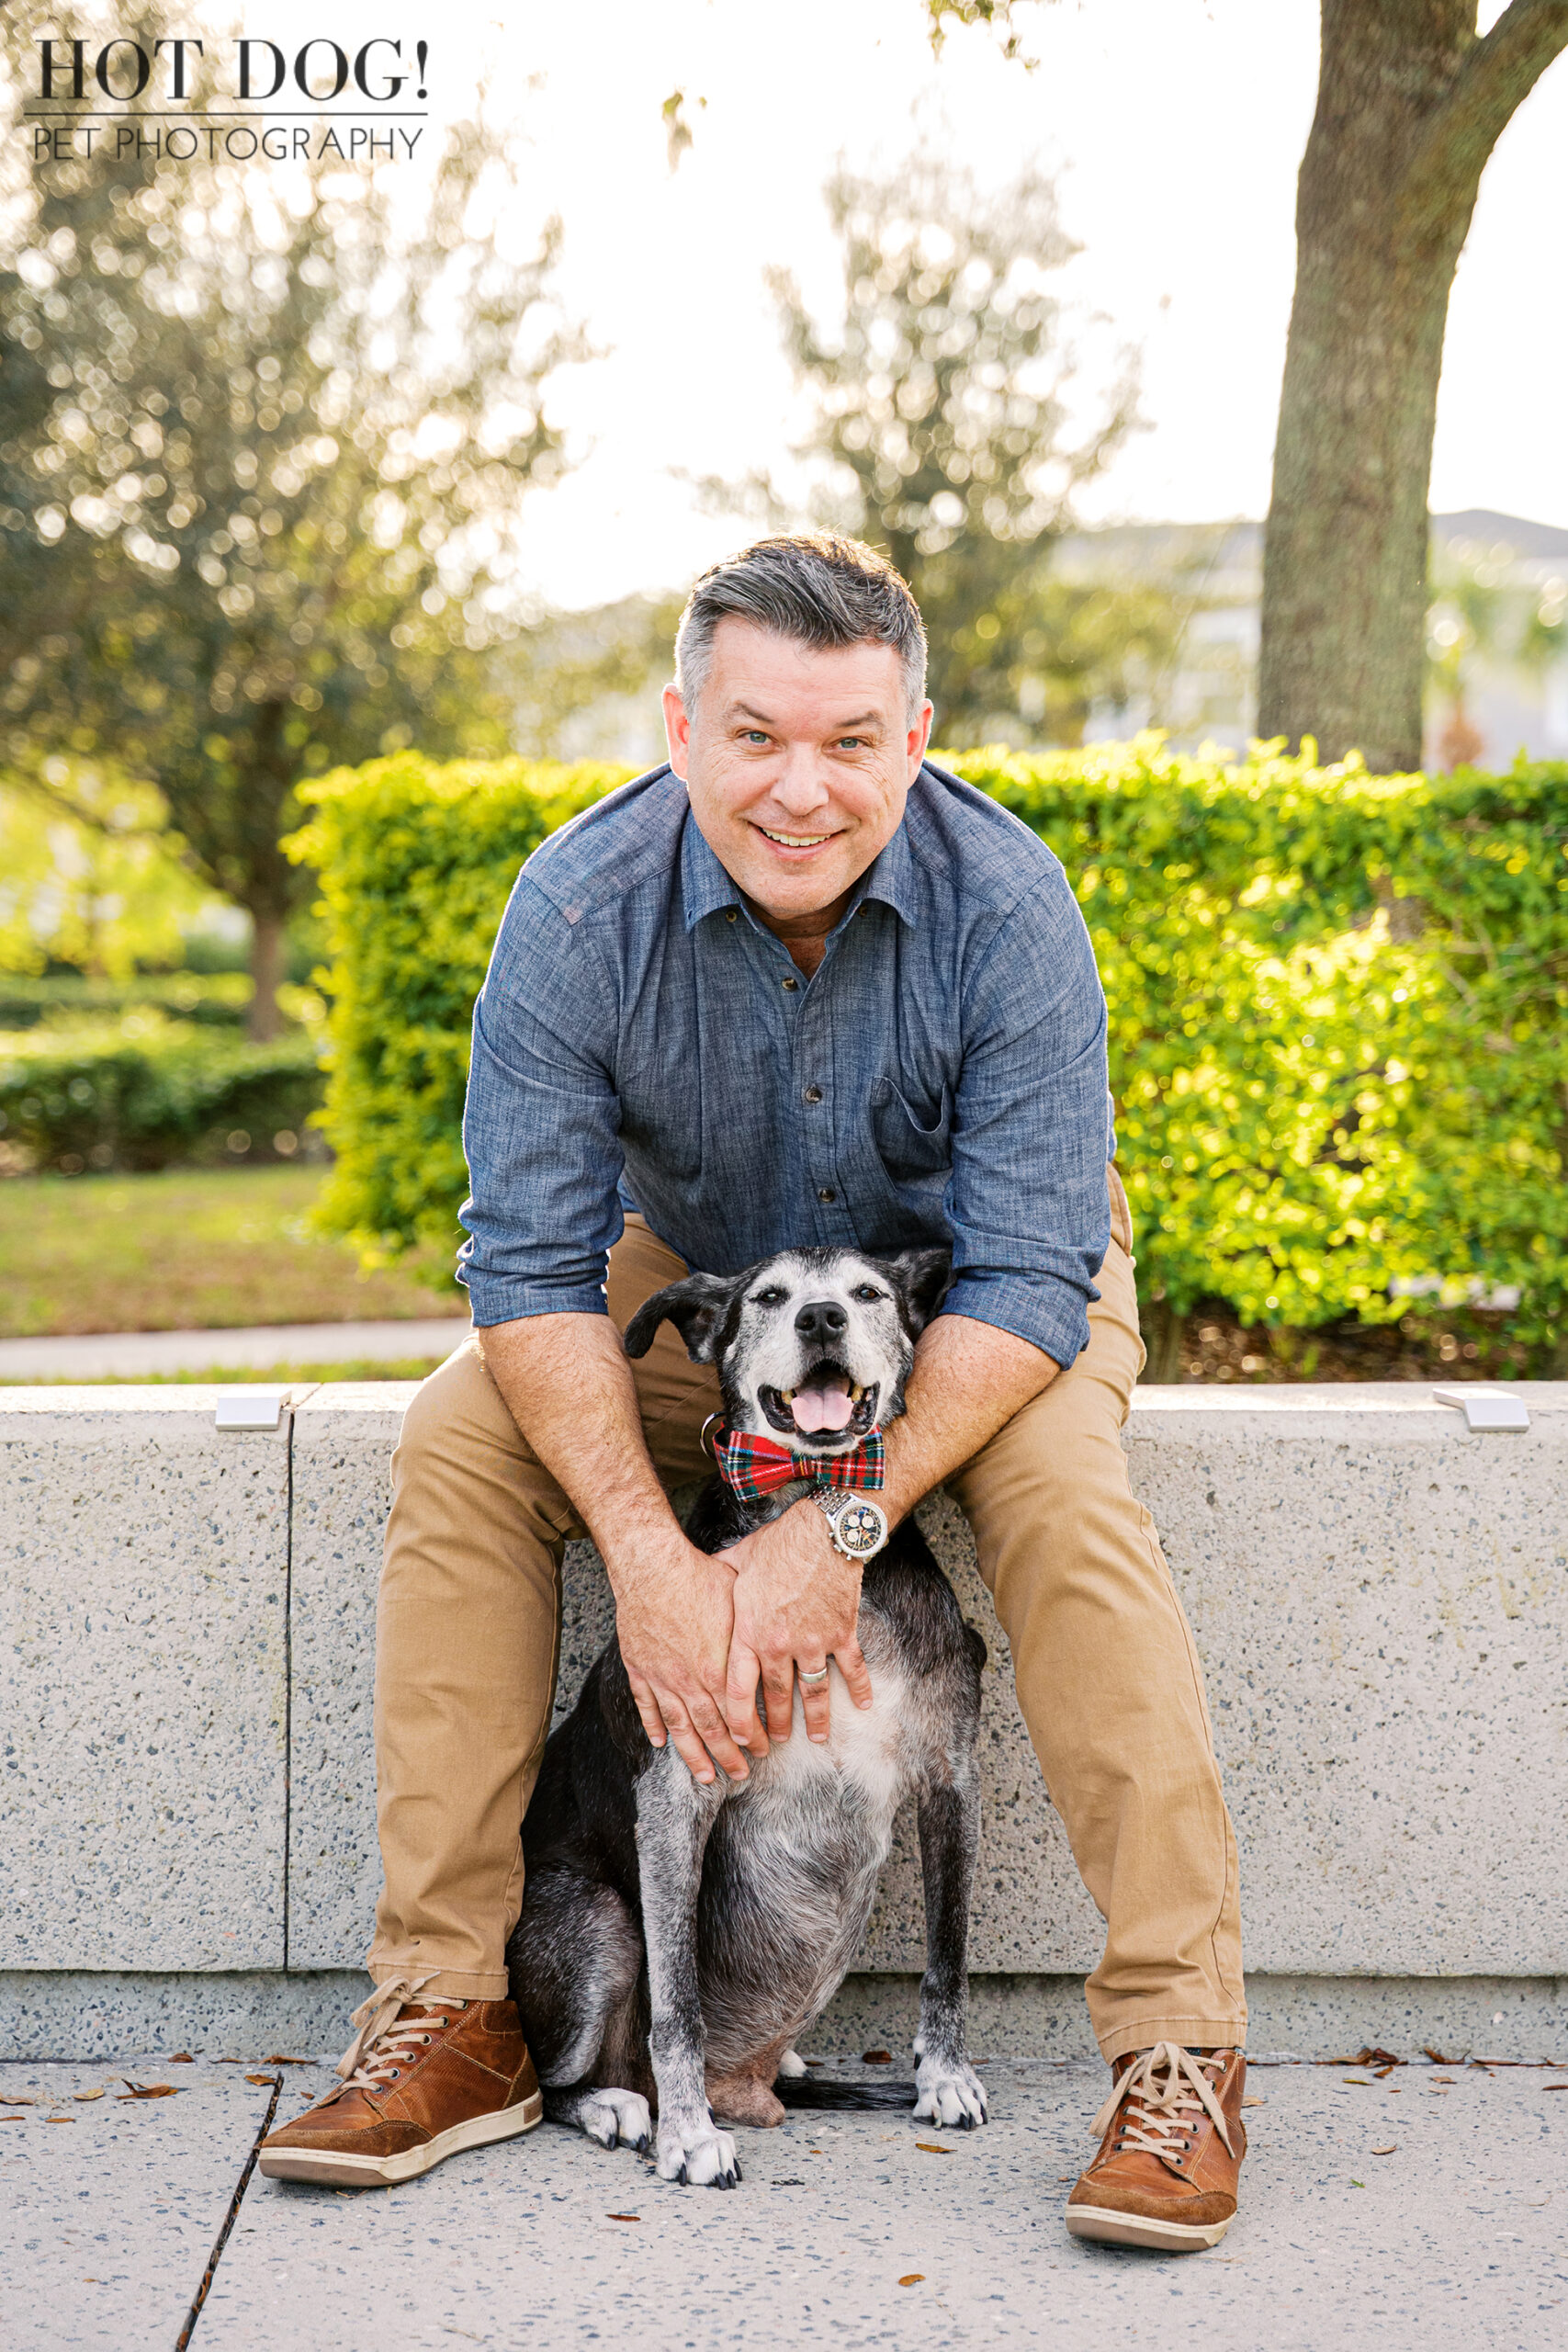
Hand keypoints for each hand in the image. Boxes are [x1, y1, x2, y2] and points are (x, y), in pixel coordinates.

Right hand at [612, 1538, 751, 1785]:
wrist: (652, 1567)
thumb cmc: (699, 1578)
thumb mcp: (739, 1603)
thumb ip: (752, 1636)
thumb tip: (777, 1645)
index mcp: (718, 1668)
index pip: (738, 1715)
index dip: (751, 1736)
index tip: (762, 1751)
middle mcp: (690, 1681)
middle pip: (710, 1729)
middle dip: (727, 1756)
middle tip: (740, 1776)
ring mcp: (662, 1677)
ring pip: (679, 1727)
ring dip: (693, 1755)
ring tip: (704, 1776)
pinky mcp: (639, 1667)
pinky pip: (646, 1705)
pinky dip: (653, 1726)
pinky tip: (660, 1743)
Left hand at [722, 1501, 872, 1748]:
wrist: (822, 1532)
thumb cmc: (777, 1545)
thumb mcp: (737, 1562)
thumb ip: (719, 1579)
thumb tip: (699, 1578)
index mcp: (749, 1631)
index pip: (738, 1688)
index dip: (737, 1718)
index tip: (737, 1738)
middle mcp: (779, 1644)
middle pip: (775, 1696)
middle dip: (774, 1725)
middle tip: (774, 1744)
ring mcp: (813, 1642)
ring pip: (813, 1691)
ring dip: (814, 1718)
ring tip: (813, 1738)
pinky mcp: (841, 1632)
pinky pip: (852, 1668)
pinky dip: (860, 1688)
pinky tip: (863, 1705)